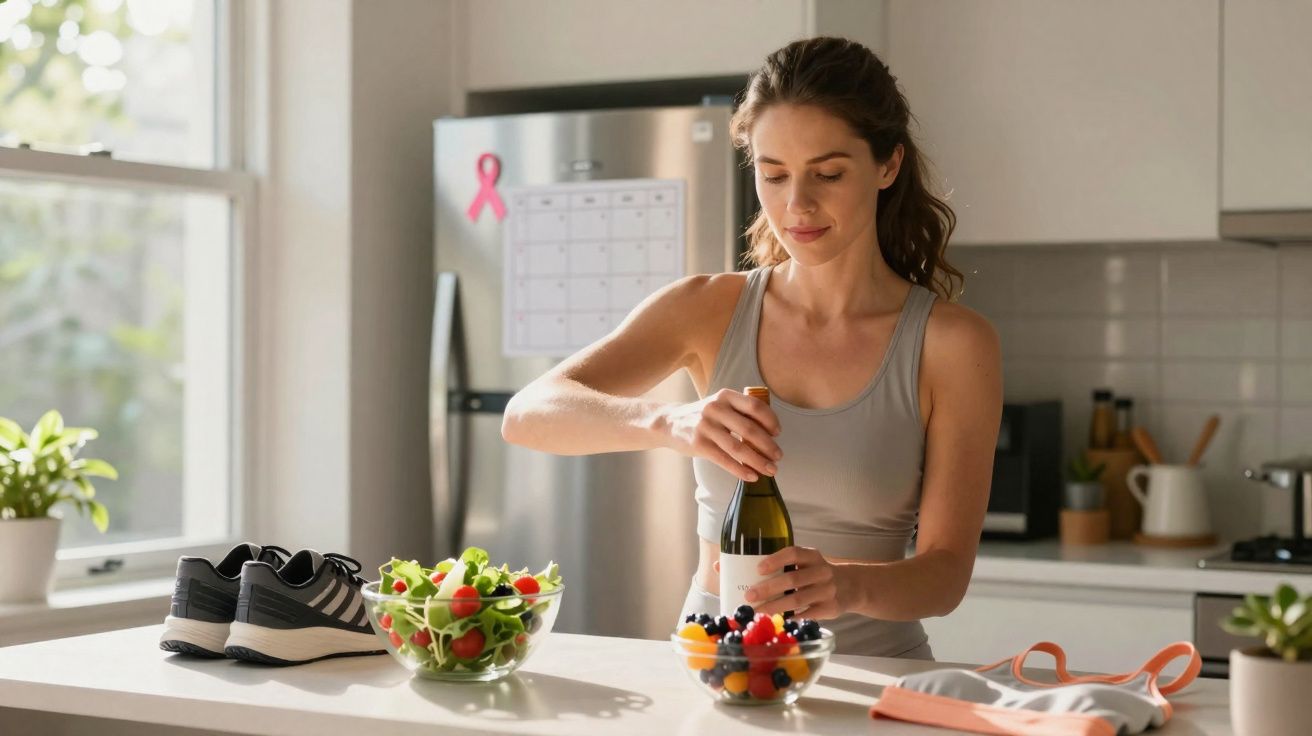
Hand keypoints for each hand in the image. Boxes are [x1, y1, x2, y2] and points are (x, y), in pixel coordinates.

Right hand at [661, 389, 781, 481]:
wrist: (670, 422)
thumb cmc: (703, 416)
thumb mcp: (720, 405)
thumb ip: (740, 412)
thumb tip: (769, 434)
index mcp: (725, 396)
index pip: (755, 407)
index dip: (770, 421)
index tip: (777, 433)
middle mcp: (715, 408)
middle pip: (750, 430)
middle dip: (768, 446)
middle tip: (778, 457)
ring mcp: (705, 426)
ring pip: (739, 448)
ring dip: (758, 461)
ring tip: (770, 470)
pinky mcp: (698, 444)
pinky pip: (725, 460)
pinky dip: (741, 470)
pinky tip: (751, 476)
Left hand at [744, 546, 845, 619]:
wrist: (850, 586)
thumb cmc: (817, 574)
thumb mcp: (807, 563)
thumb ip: (784, 566)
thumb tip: (739, 573)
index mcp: (813, 556)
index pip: (794, 553)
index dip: (776, 560)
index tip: (758, 569)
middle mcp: (822, 572)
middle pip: (793, 579)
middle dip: (769, 588)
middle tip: (750, 596)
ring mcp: (828, 591)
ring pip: (798, 599)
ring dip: (776, 606)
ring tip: (758, 611)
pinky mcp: (831, 608)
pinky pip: (808, 614)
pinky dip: (791, 618)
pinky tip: (778, 620)